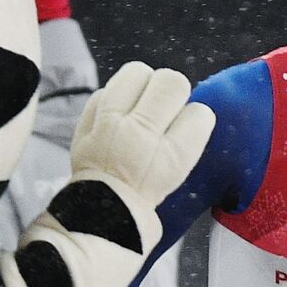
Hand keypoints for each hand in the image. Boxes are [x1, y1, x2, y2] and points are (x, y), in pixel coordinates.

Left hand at [70, 61, 213, 205]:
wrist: (101, 213)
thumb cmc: (144, 195)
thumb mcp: (178, 173)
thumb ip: (186, 138)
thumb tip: (187, 107)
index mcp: (171, 157)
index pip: (200, 113)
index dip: (196, 117)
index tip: (188, 126)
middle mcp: (140, 135)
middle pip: (172, 82)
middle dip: (174, 91)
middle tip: (166, 107)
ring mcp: (109, 125)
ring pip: (136, 72)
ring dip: (143, 84)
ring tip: (141, 101)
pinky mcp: (86, 121)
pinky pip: (106, 89)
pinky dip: (114, 99)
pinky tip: (117, 115)